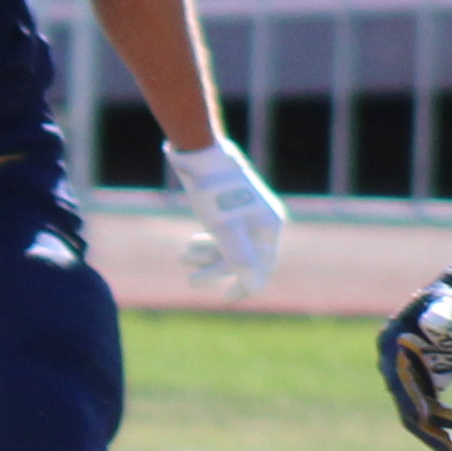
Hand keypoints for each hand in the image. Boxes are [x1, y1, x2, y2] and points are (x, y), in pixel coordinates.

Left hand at [170, 139, 289, 301]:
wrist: (199, 153)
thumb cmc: (214, 191)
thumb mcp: (224, 229)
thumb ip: (240, 258)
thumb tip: (254, 287)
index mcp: (269, 225)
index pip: (263, 265)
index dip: (246, 284)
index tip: (226, 297)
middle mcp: (261, 220)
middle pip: (244, 257)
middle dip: (216, 268)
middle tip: (192, 281)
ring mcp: (245, 214)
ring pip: (229, 246)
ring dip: (206, 256)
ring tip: (182, 257)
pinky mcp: (228, 208)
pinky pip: (222, 234)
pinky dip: (206, 242)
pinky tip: (188, 246)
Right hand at [376, 272, 451, 450]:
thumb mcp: (449, 303)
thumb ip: (441, 314)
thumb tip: (432, 326)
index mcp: (391, 341)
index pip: (397, 376)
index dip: (409, 397)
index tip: (423, 417)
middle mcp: (393, 361)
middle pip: (402, 399)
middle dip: (422, 424)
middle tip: (446, 447)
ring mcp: (408, 373)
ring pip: (413, 409)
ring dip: (432, 430)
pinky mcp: (424, 380)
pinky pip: (426, 407)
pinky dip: (440, 420)